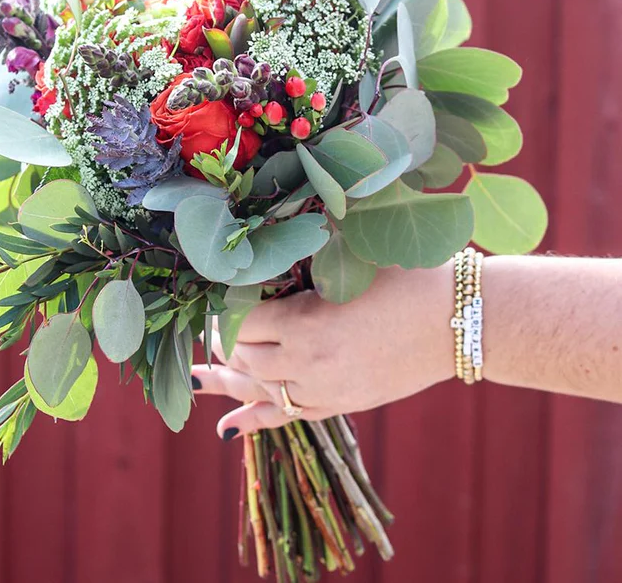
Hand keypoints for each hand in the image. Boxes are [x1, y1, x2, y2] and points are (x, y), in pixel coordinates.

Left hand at [192, 262, 455, 439]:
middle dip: (223, 342)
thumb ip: (307, 249)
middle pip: (245, 358)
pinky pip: (286, 418)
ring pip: (259, 391)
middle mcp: (306, 364)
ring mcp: (323, 391)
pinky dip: (253, 421)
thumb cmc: (409, 278)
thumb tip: (268, 228)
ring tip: (198, 378)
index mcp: (305, 323)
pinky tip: (226, 429)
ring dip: (227, 381)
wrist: (459, 322)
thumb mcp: (353, 257)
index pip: (241, 322)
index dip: (223, 311)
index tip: (215, 299)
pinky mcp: (340, 405)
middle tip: (212, 327)